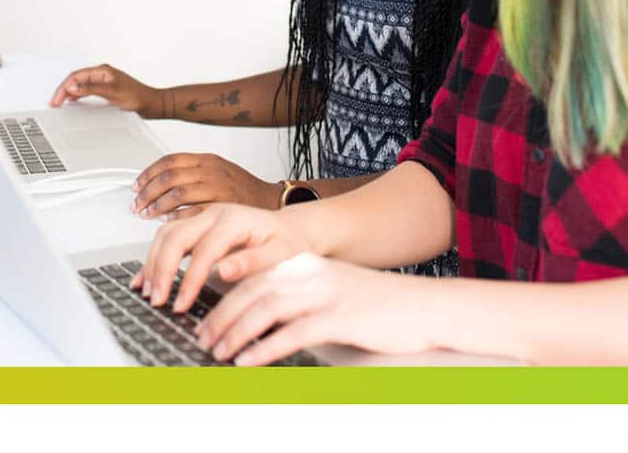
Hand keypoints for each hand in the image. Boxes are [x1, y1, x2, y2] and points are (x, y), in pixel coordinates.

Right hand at [47, 64, 161, 115]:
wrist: (153, 104)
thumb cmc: (138, 97)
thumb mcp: (112, 93)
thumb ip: (91, 89)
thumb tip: (73, 86)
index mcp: (103, 71)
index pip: (76, 76)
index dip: (64, 87)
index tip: (57, 99)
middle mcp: (102, 74)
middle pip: (76, 79)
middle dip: (63, 89)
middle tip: (54, 102)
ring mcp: (104, 82)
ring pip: (80, 84)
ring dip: (69, 92)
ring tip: (59, 102)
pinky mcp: (107, 90)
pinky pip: (87, 89)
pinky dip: (77, 95)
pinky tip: (74, 101)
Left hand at [130, 153, 277, 219]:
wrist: (271, 201)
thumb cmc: (242, 190)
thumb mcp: (217, 171)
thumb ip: (192, 174)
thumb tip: (159, 183)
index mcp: (208, 160)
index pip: (171, 160)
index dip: (149, 172)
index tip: (137, 185)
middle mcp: (212, 171)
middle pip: (171, 176)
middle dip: (149, 191)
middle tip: (137, 204)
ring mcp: (219, 187)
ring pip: (179, 191)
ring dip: (158, 204)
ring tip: (148, 214)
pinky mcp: (224, 206)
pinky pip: (195, 210)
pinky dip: (177, 215)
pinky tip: (167, 221)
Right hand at [130, 203, 312, 312]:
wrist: (292, 229)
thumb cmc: (287, 243)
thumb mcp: (280, 255)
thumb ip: (251, 263)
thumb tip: (222, 271)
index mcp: (235, 220)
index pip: (204, 250)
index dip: (189, 279)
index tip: (181, 303)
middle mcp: (214, 214)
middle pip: (176, 236)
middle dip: (162, 269)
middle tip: (157, 299)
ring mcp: (203, 218)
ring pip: (166, 234)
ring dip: (153, 263)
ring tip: (149, 292)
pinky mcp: (196, 226)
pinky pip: (167, 237)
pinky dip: (154, 258)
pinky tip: (145, 277)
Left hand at [195, 254, 439, 365]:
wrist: (425, 307)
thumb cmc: (378, 307)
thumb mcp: (333, 293)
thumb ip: (300, 300)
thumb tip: (262, 320)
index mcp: (306, 266)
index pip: (253, 278)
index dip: (224, 300)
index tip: (205, 321)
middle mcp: (311, 274)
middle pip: (252, 291)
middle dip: (221, 317)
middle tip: (203, 338)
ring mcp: (325, 294)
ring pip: (266, 309)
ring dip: (236, 332)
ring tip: (219, 351)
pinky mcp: (340, 318)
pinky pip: (292, 333)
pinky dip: (264, 348)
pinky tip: (248, 361)